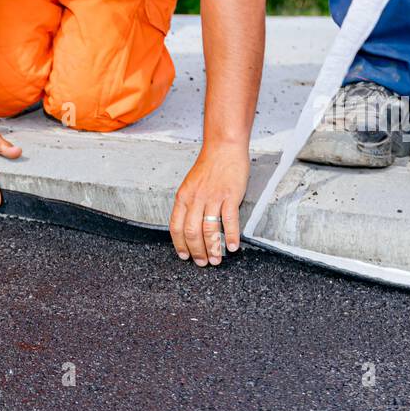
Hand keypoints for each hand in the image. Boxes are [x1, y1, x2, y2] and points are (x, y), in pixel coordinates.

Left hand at [169, 141, 248, 266]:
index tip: (184, 256)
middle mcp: (195, 199)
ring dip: (213, 248)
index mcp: (183, 197)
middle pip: (192, 232)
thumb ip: (188, 204)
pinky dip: (231, 236)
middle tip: (203, 263)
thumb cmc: (209, 167)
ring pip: (209, 229)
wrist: (224, 147)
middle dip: (197, 251)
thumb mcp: (190, 185)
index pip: (176, 226)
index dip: (179, 244)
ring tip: (217, 260)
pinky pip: (229, 220)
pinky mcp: (230, 196)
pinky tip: (233, 246)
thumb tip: (187, 226)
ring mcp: (213, 197)